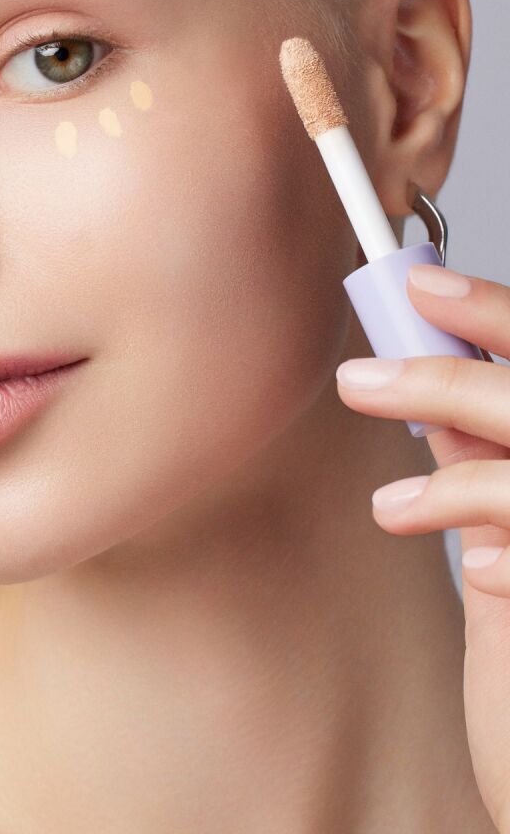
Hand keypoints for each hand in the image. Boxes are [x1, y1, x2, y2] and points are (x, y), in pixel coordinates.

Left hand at [336, 262, 509, 832]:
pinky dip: (500, 543)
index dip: (490, 313)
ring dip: (453, 474)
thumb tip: (427, 392)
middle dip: (446, 380)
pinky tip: (474, 570)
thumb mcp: (504, 536)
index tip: (421, 285)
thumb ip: (479, 461)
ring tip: (393, 506)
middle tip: (360, 381)